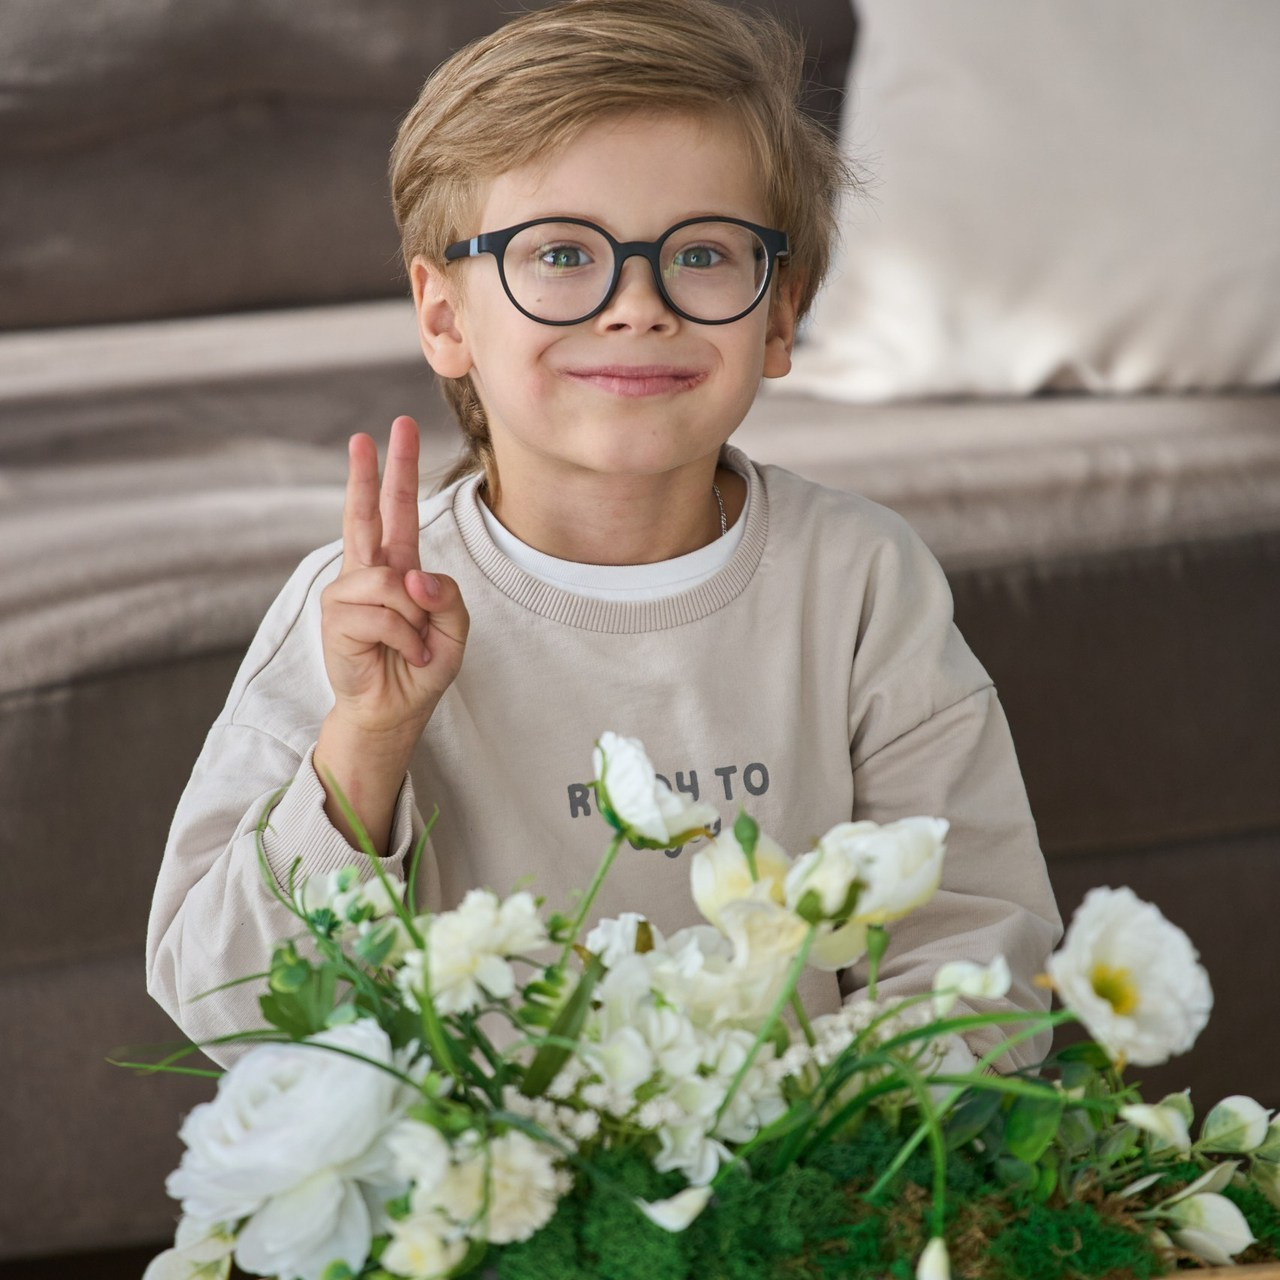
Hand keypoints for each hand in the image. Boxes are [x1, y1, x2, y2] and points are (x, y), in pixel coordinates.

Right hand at [320, 416, 468, 746]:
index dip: (397, 472)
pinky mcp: (336, 617)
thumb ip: (446, 595)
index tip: (394, 430)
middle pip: (365, 514)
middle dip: (369, 473)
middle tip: (366, 434)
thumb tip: (412, 575)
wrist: (394, 711)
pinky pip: (384, 614)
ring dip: (414, 620)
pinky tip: (401, 654)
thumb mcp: (454, 629)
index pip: (397, 511)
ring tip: (413, 645)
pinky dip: (404, 638)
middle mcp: (370, 573)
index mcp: (399, 567)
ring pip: (391, 582)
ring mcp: (348, 593)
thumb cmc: (420, 668)